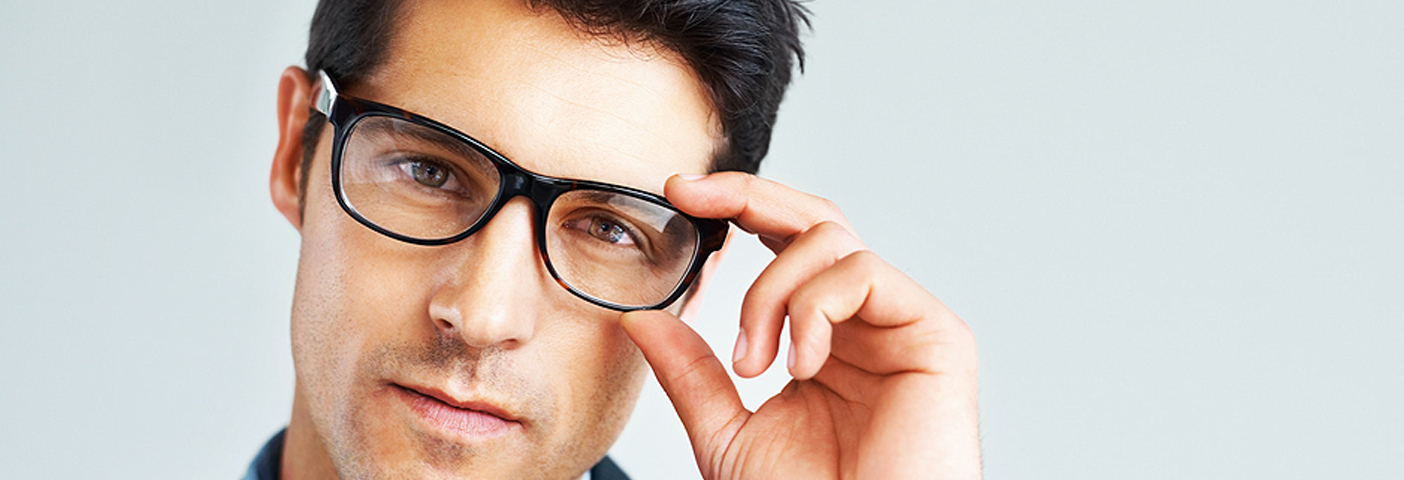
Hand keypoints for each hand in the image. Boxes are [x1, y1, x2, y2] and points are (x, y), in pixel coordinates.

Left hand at [619, 172, 981, 479]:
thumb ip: (692, 373)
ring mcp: (904, 323)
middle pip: (815, 218)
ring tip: (752, 363)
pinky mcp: (938, 335)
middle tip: (690, 195)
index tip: (678, 195)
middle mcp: (867, 321)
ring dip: (769, 292)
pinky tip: (798, 366)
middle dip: (747, 195)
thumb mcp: (727, 434)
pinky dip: (811, 309)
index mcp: (823, 337)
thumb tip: (642, 318)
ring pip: (829, 241)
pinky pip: (863, 273)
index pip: (784, 245)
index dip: (736, 207)